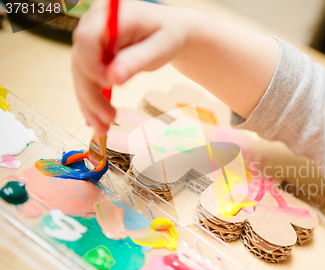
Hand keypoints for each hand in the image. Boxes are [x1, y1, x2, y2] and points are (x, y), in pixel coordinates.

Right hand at [71, 1, 192, 134]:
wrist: (172, 33)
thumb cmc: (168, 35)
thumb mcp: (159, 48)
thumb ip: (136, 60)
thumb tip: (113, 78)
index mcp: (110, 15)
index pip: (87, 38)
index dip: (92, 64)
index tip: (109, 85)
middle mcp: (94, 25)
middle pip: (80, 61)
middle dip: (91, 94)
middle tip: (108, 119)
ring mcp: (91, 41)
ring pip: (81, 75)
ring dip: (89, 104)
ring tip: (103, 128)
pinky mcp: (93, 56)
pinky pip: (87, 80)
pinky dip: (92, 101)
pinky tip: (95, 120)